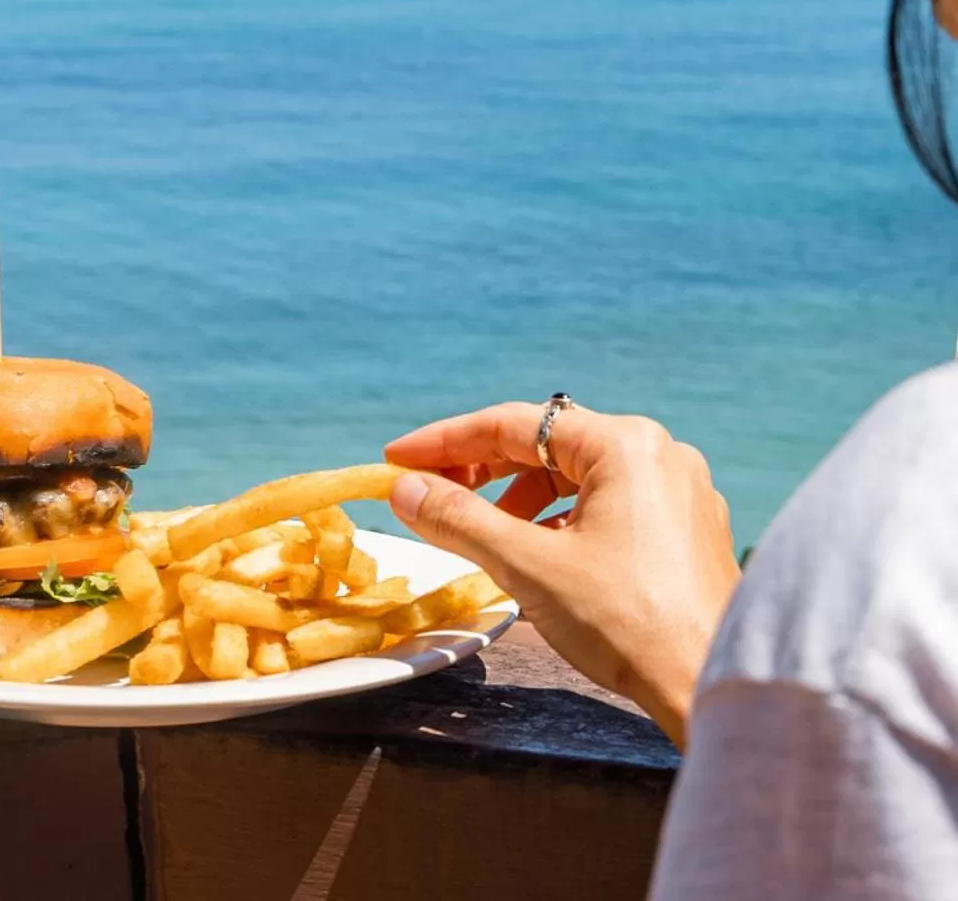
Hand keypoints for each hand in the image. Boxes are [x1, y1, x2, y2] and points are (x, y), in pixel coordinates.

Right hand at [384, 402, 738, 746]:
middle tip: (428, 494)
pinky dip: (561, 518)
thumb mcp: (527, 566)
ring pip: (578, 476)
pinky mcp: (690, 529)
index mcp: (624, 444)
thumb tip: (403, 488)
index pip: (512, 424)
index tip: (395, 458)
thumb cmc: (625, 623)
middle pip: (547, 444)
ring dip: (520, 497)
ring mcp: (682, 490)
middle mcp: (659, 452)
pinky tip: (538, 552)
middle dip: (482, 469)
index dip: (444, 441)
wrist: (713, 684)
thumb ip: (458, 519)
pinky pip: (610, 503)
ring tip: (480, 531)